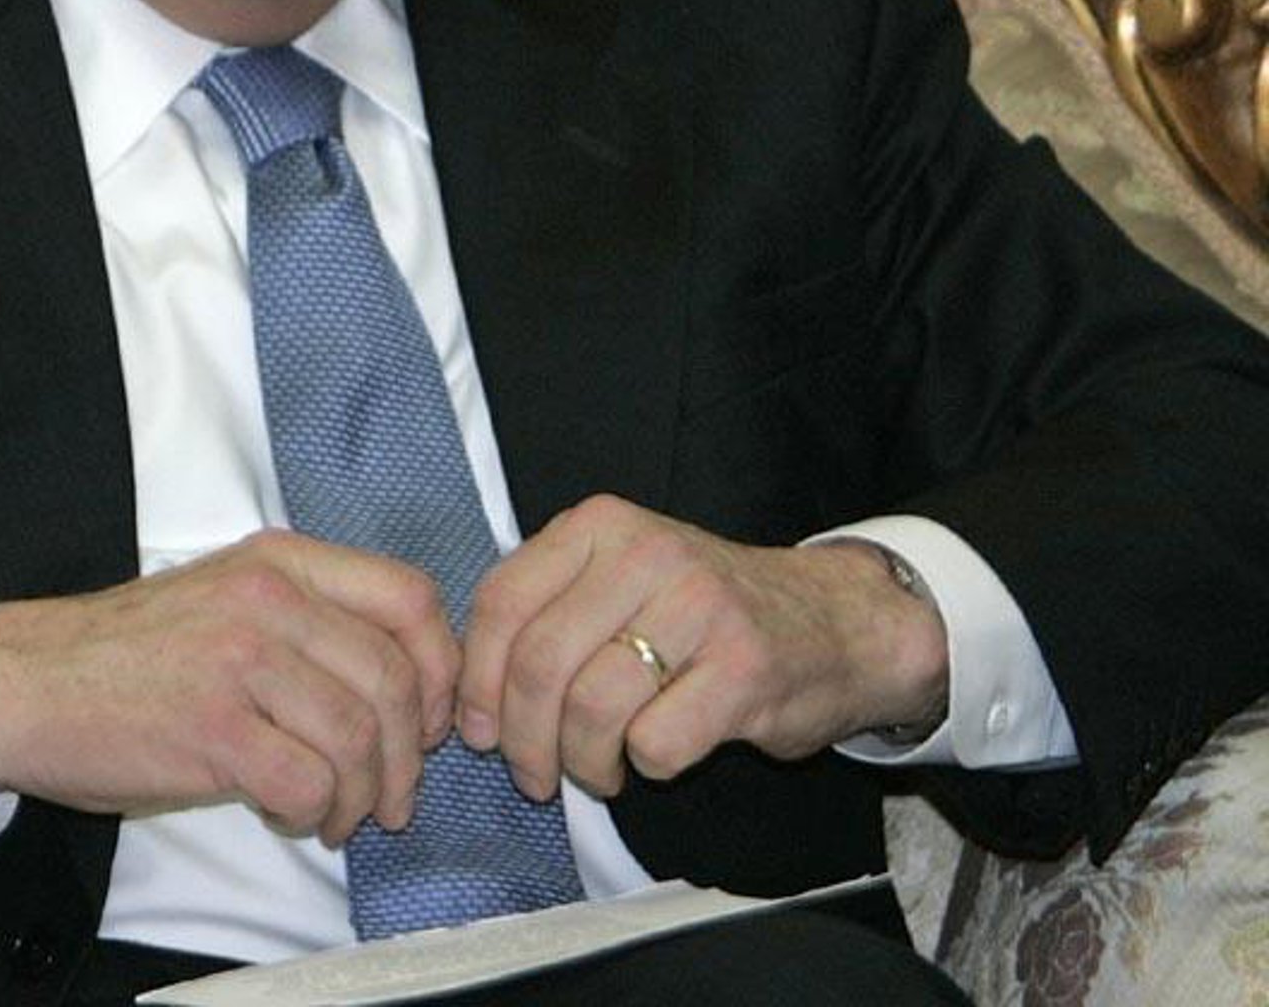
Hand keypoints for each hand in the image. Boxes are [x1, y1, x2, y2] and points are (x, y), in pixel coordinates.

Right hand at [0, 528, 457, 845]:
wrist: (28, 682)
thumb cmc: (132, 652)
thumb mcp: (228, 594)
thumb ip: (310, 614)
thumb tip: (406, 677)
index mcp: (280, 560)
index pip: (409, 597)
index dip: (439, 666)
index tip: (431, 718)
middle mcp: (267, 597)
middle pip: (394, 676)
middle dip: (412, 753)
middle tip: (396, 794)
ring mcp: (238, 659)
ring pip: (360, 735)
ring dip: (367, 794)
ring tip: (344, 816)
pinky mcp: (211, 727)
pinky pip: (309, 781)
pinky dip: (318, 813)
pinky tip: (298, 816)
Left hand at [457, 496, 947, 798]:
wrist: (830, 622)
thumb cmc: (700, 612)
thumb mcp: (618, 577)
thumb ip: (547, 610)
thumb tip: (469, 693)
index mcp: (601, 524)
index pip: (502, 601)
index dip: (478, 680)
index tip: (479, 730)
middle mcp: (647, 552)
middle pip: (539, 663)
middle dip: (523, 739)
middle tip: (535, 775)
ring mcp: (699, 606)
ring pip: (591, 709)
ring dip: (582, 763)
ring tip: (596, 771)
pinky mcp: (744, 668)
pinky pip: (656, 743)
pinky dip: (645, 766)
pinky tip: (658, 754)